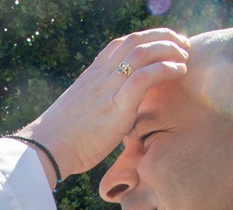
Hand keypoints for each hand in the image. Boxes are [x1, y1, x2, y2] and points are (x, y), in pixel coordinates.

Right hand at [16, 29, 189, 186]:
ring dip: (169, 50)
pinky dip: (166, 69)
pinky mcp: (116, 105)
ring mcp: (107, 88)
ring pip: (142, 52)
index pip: (120, 44)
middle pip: (135, 40)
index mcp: (91, 76)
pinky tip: (179, 72)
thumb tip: (107, 115)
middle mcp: (100, 76)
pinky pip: (145, 77)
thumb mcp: (78, 114)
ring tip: (185, 57)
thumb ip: (95, 106)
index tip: (162, 45)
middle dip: (163, 37)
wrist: (47, 149)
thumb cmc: (61, 140)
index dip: (145, 39)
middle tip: (182, 46)